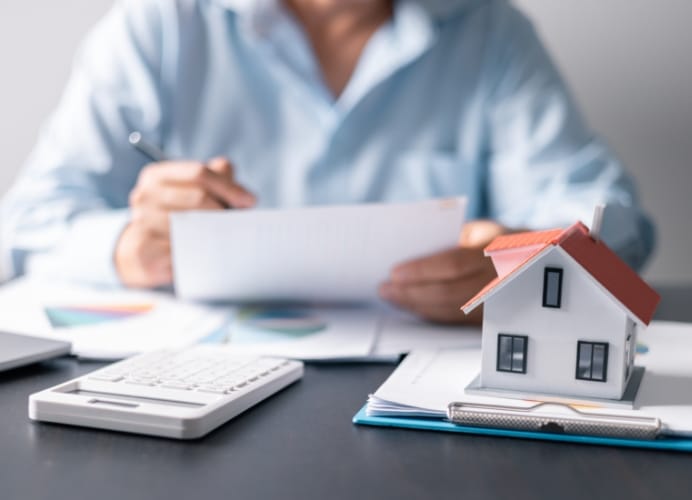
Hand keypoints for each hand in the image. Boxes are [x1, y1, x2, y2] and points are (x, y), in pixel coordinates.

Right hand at [115, 157, 254, 287]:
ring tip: (224, 240)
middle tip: (239, 224)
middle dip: (225, 211)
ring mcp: (141, 223)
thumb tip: (238, 185)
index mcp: (156, 176)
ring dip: (216, 234)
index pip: (198, 173)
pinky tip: (208, 255)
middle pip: (199, 198)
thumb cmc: (179, 218)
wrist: (143, 255)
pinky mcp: (145, 251)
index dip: (228, 186)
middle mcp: (144, 196)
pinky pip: (185, 250)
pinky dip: (202, 252)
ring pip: (194, 226)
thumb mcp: (195, 193)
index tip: (249, 201)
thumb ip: (217, 179)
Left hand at [378, 220, 512, 324]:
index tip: (394, 273)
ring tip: (393, 298)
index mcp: (499, 249)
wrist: (542, 264)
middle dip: (412, 293)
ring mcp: (501, 303)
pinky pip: (458, 321)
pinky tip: (414, 308)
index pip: (454, 264)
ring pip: (452, 311)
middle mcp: (502, 279)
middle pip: (449, 293)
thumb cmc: (502, 242)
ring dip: (418, 307)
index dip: (421, 271)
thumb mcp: (482, 231)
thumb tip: (412, 254)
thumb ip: (452, 241)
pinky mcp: (495, 319)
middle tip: (385, 290)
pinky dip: (433, 315)